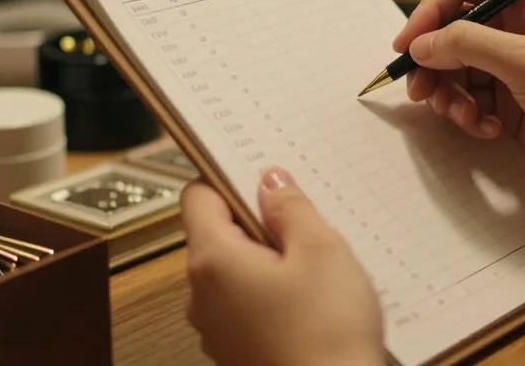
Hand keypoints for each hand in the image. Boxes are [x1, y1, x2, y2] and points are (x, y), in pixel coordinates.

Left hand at [182, 168, 382, 365]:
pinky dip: (271, 291)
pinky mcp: (237, 350)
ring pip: (234, 270)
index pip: (197, 197)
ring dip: (268, 258)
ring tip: (315, 263)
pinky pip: (245, 303)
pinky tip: (311, 299)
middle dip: (258, 221)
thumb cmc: (328, 327)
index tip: (264, 174)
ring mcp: (216, 328)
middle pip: (217, 234)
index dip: (228, 178)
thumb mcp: (321, 249)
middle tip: (306, 222)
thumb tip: (269, 179)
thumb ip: (290, 207)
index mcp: (213, 260)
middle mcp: (201, 295)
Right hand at [393, 0, 524, 225]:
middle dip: (434, 60)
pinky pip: (470, 97)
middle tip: (420, 91)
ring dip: (449, 92)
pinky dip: (468, 113)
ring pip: (455, 66)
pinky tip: (488, 129)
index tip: (408, 45)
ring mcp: (514, 62)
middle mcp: (520, 22)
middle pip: (452, 27)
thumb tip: (420, 43)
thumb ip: (468, 44)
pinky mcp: (511, 98)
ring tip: (463, 116)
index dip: (430, 9)